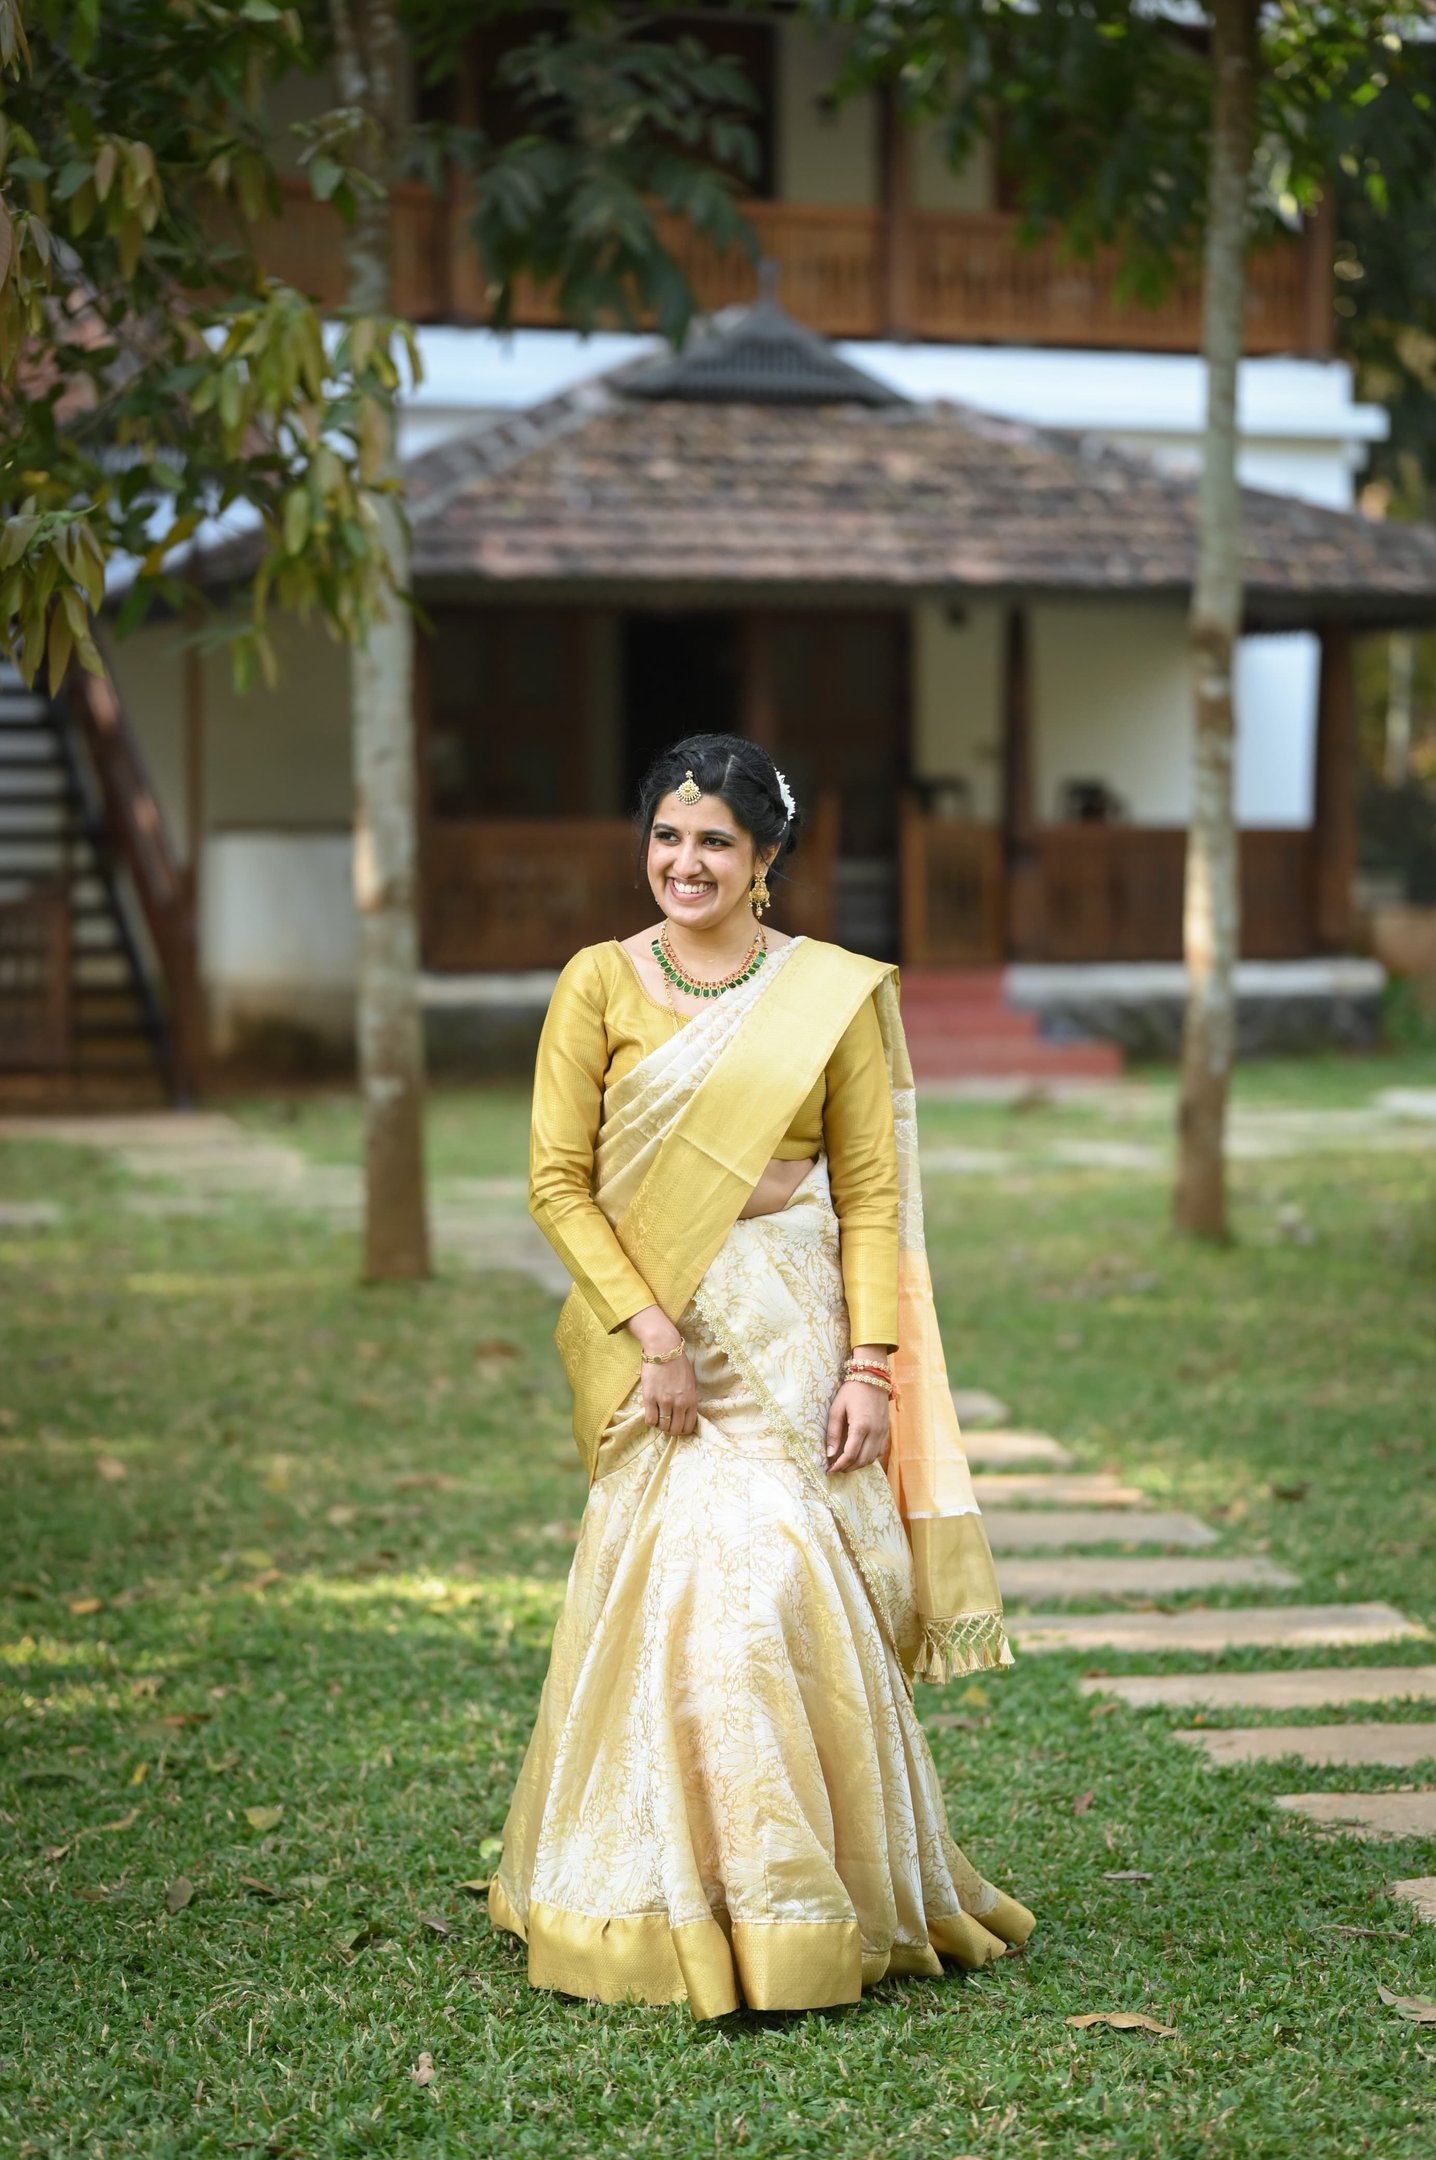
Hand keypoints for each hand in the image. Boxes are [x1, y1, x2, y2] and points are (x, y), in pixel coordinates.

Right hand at [626, 1304, 697, 1439]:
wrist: (663, 1348)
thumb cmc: (678, 1362)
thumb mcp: (690, 1381)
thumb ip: (689, 1398)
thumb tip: (685, 1412)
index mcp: (691, 1399)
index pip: (689, 1426)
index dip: (682, 1429)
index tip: (677, 1425)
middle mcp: (679, 1403)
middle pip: (675, 1429)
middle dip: (671, 1429)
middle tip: (667, 1422)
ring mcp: (664, 1401)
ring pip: (662, 1426)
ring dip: (660, 1424)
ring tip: (659, 1416)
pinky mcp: (650, 1398)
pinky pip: (650, 1420)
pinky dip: (651, 1421)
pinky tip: (651, 1413)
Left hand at [825, 1376, 889, 1473]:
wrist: (872, 1377)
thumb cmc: (851, 1391)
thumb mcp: (837, 1409)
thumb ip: (833, 1432)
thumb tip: (829, 1454)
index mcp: (861, 1426)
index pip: (850, 1455)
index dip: (839, 1466)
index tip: (829, 1470)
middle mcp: (874, 1432)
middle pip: (862, 1461)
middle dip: (848, 1468)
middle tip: (835, 1469)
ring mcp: (883, 1432)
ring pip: (872, 1459)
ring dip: (858, 1465)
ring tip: (845, 1464)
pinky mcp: (886, 1431)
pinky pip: (879, 1452)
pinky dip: (869, 1458)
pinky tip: (859, 1456)